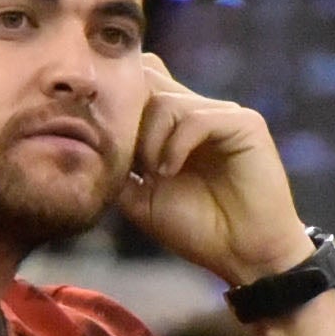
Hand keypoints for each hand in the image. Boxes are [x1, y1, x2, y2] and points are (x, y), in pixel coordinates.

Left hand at [115, 75, 311, 289]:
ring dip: (149, 141)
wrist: (244, 255)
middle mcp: (197, 112)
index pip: (142, 82)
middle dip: (129, 119)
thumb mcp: (140, 199)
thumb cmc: (198, 229)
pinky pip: (195, 118)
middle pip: (148, 80)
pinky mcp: (244, 124)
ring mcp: (222, 115)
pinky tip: (171, 172)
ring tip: (155, 175)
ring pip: (165, 102)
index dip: (119, 98)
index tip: (104, 136)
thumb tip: (90, 142)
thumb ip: (119, 166)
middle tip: (132, 160)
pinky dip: (176, 146)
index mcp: (174, 126)